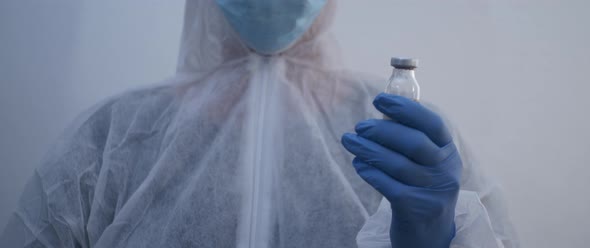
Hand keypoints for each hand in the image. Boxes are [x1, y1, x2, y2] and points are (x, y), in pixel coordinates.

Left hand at [341, 93, 461, 247]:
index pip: (432, 123)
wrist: (429, 233)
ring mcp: (433, 191)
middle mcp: (446, 170)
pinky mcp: (416, 209)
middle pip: (413, 143)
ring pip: (397, 164)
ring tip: (349, 141)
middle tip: (359, 126)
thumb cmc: (420, 187)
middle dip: (382, 131)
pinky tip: (358, 164)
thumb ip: (410, 137)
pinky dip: (370, 172)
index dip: (405, 109)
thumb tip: (384, 107)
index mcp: (449, 151)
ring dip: (368, 149)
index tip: (380, 100)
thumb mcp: (426, 162)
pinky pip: (387, 185)